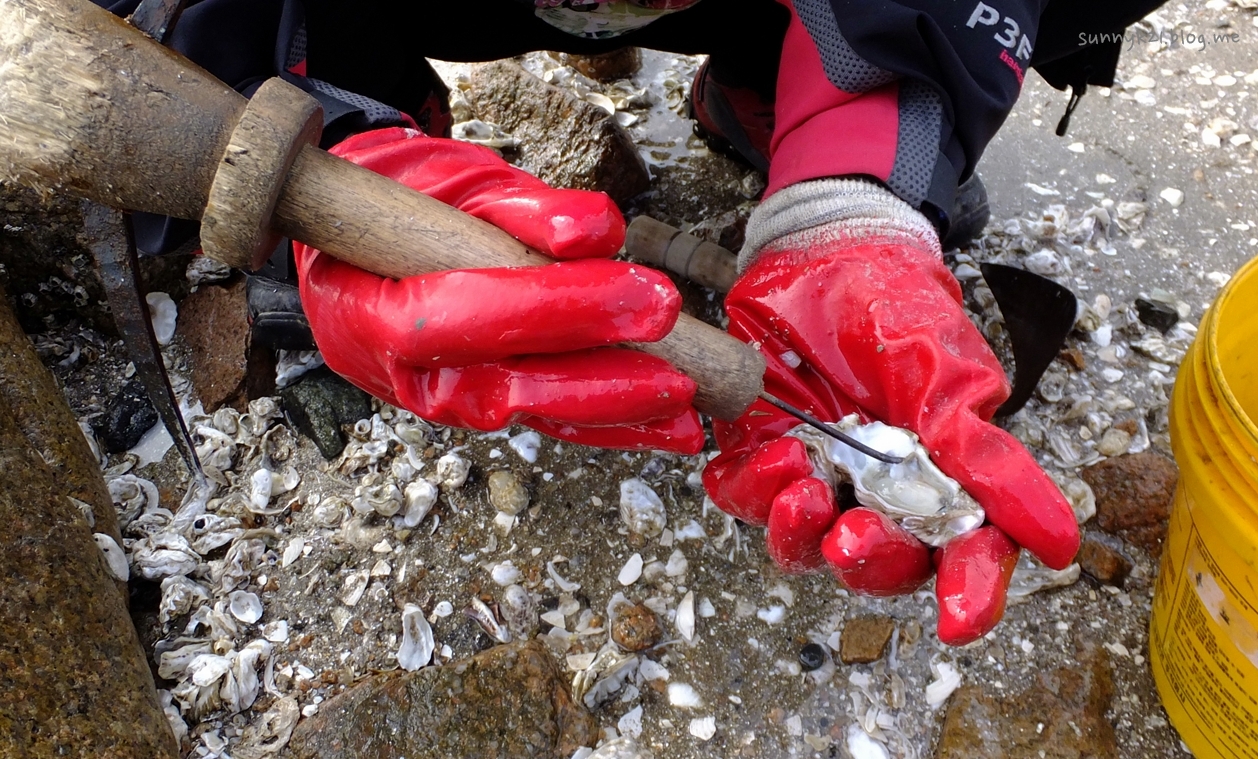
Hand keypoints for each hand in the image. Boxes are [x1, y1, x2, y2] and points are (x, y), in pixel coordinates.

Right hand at [294, 128, 703, 452]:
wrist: (358, 231)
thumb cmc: (404, 195)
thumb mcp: (450, 178)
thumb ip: (520, 205)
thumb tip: (594, 234)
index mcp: (369, 308)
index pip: (465, 318)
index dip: (556, 311)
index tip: (639, 294)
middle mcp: (397, 370)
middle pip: (499, 388)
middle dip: (598, 381)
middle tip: (679, 371)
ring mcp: (431, 397)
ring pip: (525, 417)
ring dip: (611, 419)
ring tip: (685, 419)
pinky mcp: (468, 406)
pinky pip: (538, 420)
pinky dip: (602, 423)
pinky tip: (662, 427)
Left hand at [703, 180, 1078, 643]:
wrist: (820, 249)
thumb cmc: (896, 306)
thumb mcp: (949, 378)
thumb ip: (988, 463)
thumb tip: (1059, 544)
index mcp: (939, 480)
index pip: (962, 554)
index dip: (967, 593)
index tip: (958, 621)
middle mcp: (876, 492)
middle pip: (877, 565)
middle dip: (867, 560)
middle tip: (852, 535)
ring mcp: (814, 476)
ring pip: (802, 546)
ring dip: (800, 529)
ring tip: (801, 481)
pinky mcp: (755, 452)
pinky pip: (743, 499)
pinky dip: (752, 489)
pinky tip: (771, 452)